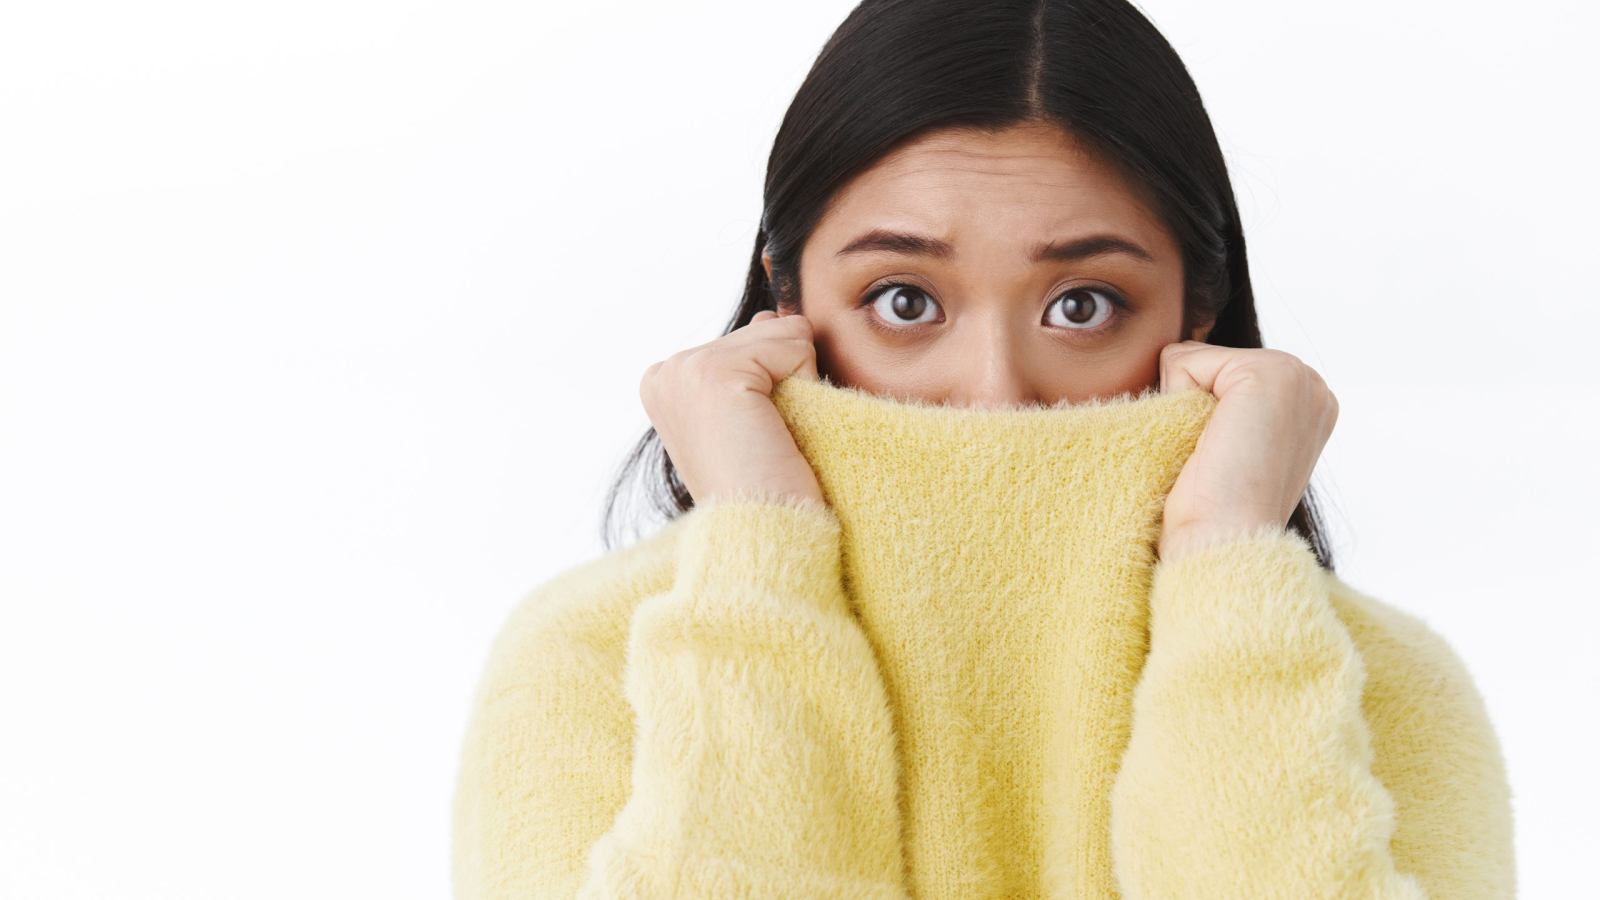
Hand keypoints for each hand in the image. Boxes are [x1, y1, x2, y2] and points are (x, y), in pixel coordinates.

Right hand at [639, 310, 826, 508]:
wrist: (765, 541)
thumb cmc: (768, 490)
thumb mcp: (748, 418)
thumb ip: (751, 361)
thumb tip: (771, 313)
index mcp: (664, 381)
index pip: (750, 339)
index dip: (774, 385)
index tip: (754, 438)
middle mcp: (665, 370)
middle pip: (768, 329)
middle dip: (784, 381)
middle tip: (766, 442)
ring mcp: (684, 369)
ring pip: (785, 332)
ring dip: (797, 385)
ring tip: (771, 439)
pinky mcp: (715, 373)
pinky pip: (795, 342)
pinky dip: (804, 385)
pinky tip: (777, 431)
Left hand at [1156, 341, 1337, 562]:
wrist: (1223, 546)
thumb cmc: (1213, 512)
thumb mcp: (1230, 446)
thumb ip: (1223, 404)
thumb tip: (1174, 367)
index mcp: (1306, 402)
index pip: (1219, 374)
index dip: (1200, 415)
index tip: (1221, 460)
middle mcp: (1310, 383)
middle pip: (1204, 361)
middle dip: (1191, 406)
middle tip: (1215, 459)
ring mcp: (1296, 375)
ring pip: (1191, 360)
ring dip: (1183, 407)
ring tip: (1213, 453)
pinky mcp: (1266, 374)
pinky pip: (1182, 362)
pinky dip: (1175, 401)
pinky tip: (1206, 444)